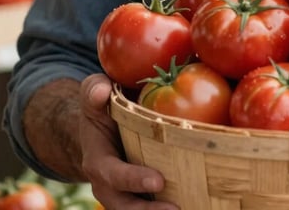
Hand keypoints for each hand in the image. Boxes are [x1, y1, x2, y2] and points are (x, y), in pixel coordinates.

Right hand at [78, 74, 179, 209]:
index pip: (113, 175)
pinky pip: (152, 206)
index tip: (158, 180)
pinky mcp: (140, 193)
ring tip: (189, 209)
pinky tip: (195, 204)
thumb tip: (101, 90)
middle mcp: (108, 184)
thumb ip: (94, 90)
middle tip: (176, 209)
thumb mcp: (93, 93)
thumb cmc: (101, 105)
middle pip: (126, 206)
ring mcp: (124, 193)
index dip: (134, 179)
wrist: (99, 127)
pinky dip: (167, 208)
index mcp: (98, 161)